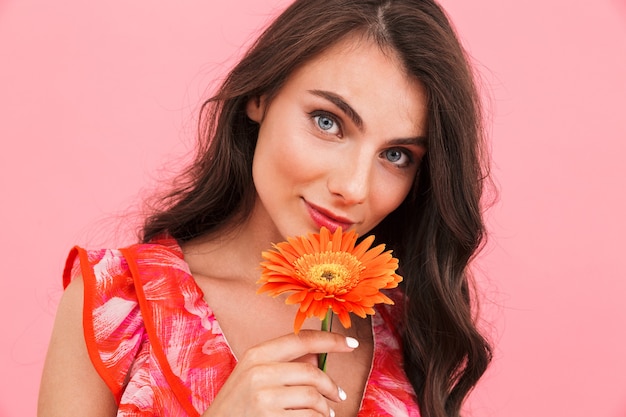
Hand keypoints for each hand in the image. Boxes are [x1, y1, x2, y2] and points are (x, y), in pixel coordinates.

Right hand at [203, 330, 357, 416]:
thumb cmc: (237, 405)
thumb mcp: (252, 376)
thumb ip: (282, 364)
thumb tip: (319, 357)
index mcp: (256, 354)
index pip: (301, 340)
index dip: (330, 340)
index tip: (352, 343)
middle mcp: (259, 372)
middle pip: (312, 372)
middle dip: (331, 386)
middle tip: (339, 396)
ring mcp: (264, 397)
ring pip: (313, 397)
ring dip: (324, 409)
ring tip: (324, 414)